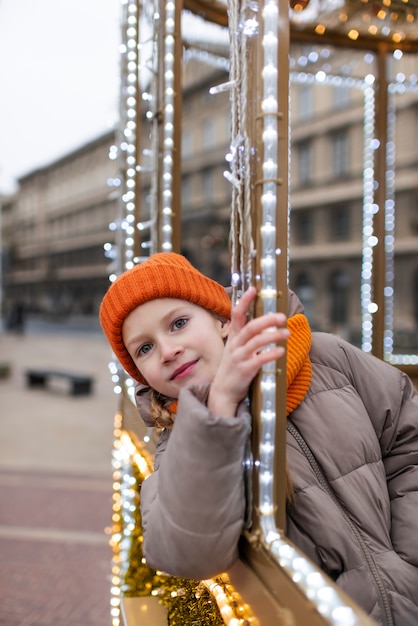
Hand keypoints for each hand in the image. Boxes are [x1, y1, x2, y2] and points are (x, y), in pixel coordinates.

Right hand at [208, 286, 288, 416]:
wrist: (223, 391)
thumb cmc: (233, 367)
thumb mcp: (236, 348)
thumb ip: (246, 336)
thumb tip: (265, 323)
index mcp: (233, 337)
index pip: (236, 314)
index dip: (244, 301)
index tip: (253, 289)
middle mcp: (235, 345)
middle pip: (250, 327)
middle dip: (266, 320)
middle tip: (282, 316)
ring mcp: (239, 357)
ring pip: (256, 342)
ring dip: (273, 336)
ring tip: (286, 333)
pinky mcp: (244, 370)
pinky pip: (258, 360)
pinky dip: (270, 355)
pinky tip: (281, 351)